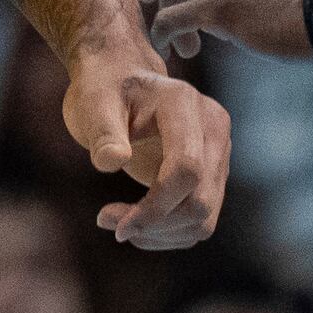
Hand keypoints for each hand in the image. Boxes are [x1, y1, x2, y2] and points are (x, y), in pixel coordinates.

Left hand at [63, 50, 229, 248]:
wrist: (121, 78)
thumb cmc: (104, 88)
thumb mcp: (94, 102)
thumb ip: (102, 131)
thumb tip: (113, 160)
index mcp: (184, 102)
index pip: (186, 168)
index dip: (155, 206)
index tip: (113, 223)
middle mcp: (213, 126)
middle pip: (199, 200)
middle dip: (154, 224)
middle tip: (108, 223)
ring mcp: (219, 151)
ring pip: (203, 218)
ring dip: (160, 233)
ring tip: (118, 224)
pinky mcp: (215, 173)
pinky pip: (201, 219)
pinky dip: (169, 232)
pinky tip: (138, 224)